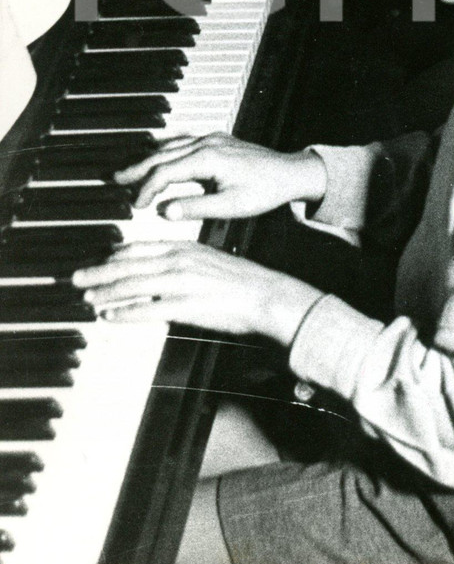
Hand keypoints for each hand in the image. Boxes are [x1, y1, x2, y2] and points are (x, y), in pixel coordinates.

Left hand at [73, 242, 322, 343]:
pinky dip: (125, 312)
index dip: (114, 256)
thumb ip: (184, 263)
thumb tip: (161, 273)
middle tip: (77, 278)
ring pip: (132, 285)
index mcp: (185, 247)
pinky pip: (146, 309)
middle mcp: (179, 261)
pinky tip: (110, 316)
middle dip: (99, 272)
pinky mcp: (185, 305)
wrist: (266, 296)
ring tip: (87, 297)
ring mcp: (181, 283)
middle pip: (128, 266)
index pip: (140, 248)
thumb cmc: (243, 282)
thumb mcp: (210, 261)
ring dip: (105, 292)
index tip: (99, 261)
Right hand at [114, 133, 326, 221]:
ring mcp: (213, 139)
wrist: (291, 172)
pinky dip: (166, 148)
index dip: (146, 189)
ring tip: (129, 170)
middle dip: (138, 168)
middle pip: (163, 155)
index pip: (165, 172)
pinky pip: (184, 140)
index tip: (135, 205)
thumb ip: (196, 208)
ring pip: (172, 145)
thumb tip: (164, 212)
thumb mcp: (231, 206)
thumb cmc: (265, 191)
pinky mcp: (218, 140)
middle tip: (115, 180)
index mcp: (208, 159)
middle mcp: (208, 143)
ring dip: (149, 157)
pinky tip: (158, 153)